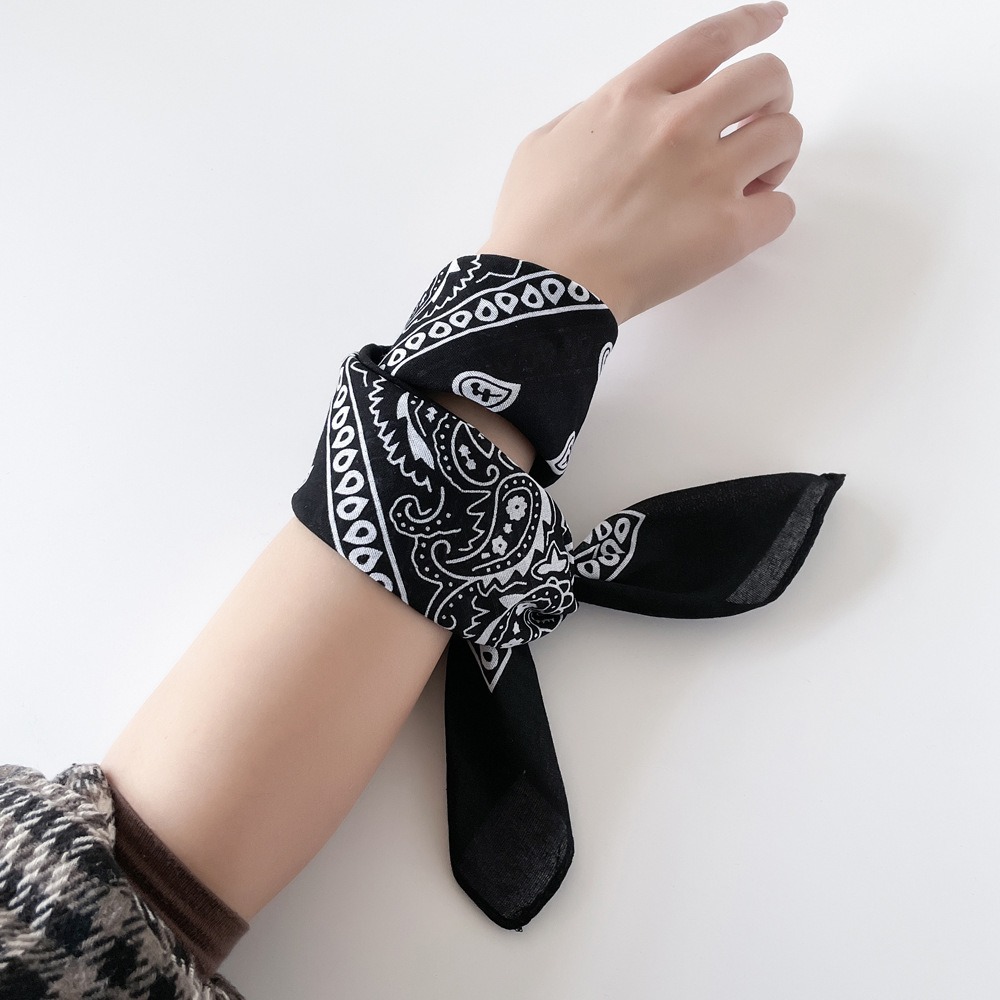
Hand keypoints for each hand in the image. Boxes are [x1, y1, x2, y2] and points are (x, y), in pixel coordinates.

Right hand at [479, 2, 799, 324]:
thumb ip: (593, 117)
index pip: (711, 39)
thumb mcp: (544, 143)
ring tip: (749, 181)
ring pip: (785, 136)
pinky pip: (782, 208)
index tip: (772, 20)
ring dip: (775, 155)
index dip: (751, 23)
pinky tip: (740, 223)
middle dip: (773, 96)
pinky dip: (768, 213)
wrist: (544, 288)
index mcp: (632, 98)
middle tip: (758, 122)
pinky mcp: (726, 231)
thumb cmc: (535, 226)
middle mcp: (678, 126)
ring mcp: (707, 178)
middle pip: (765, 77)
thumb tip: (620, 120)